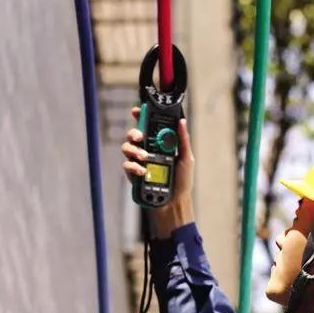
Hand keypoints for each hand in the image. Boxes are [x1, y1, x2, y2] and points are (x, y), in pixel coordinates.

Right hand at [121, 112, 194, 235]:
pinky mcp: (132, 173)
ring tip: (144, 157)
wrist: (173, 202)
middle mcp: (147, 149)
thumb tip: (182, 121)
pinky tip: (142, 171)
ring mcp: (139, 161)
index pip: (149, 125)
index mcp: (160, 143)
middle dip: (134, 132)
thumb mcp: (187, 158)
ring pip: (127, 147)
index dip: (141, 115)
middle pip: (134, 134)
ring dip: (133, 150)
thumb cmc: (182, 181)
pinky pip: (126, 164)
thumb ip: (183, 139)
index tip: (137, 110)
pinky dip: (133, 166)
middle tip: (140, 137)